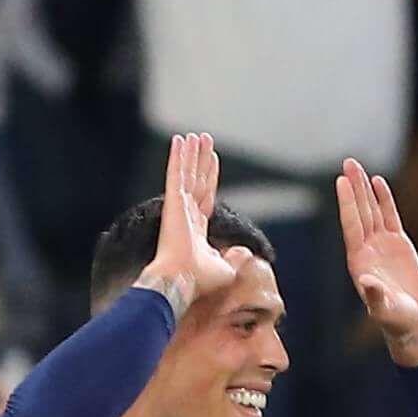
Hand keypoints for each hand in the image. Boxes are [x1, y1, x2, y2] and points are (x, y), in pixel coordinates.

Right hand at [137, 130, 238, 315]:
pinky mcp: (173, 201)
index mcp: (196, 229)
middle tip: (202, 140)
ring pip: (186, 173)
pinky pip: (176, 173)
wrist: (182, 281)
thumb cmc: (200, 280)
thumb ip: (234, 257)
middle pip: (196, 180)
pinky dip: (177, 156)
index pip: (206, 196)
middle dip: (199, 160)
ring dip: (190, 153)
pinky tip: (179, 140)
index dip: (209, 177)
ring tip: (194, 135)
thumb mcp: (226, 269)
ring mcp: (178, 206)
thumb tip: (244, 251)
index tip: (212, 160)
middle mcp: (186, 214)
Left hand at [333, 157, 417, 362]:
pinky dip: (384, 199)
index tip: (341, 182)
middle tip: (347, 162)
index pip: (351, 226)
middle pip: (358, 211)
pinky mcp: (398, 243)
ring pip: (372, 209)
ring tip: (357, 165)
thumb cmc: (394, 319)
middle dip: (353, 187)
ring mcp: (381, 244)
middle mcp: (366, 248)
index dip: (347, 204)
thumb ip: (375, 297)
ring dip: (364, 188)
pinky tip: (377, 182)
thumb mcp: (384, 310)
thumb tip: (365, 282)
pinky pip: (389, 216)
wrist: (410, 321)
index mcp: (358, 261)